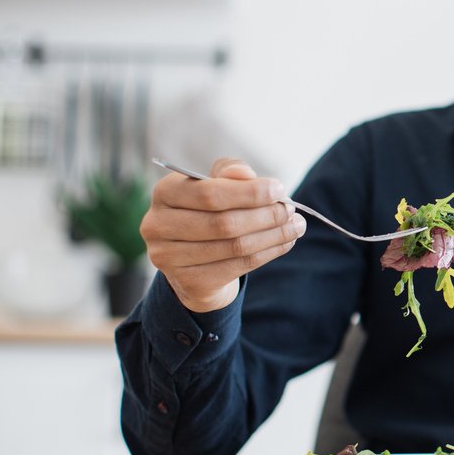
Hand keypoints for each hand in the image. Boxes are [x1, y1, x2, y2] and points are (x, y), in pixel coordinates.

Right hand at [141, 157, 305, 311]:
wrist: (195, 258)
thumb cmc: (209, 211)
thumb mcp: (217, 183)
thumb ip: (230, 172)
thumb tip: (244, 174)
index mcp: (164, 192)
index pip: (210, 193)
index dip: (249, 192)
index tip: (280, 189)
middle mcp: (158, 225)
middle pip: (224, 222)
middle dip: (266, 216)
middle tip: (292, 210)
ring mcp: (168, 258)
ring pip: (235, 246)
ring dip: (273, 235)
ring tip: (296, 226)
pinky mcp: (188, 281)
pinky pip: (238, 266)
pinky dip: (268, 253)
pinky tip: (285, 243)